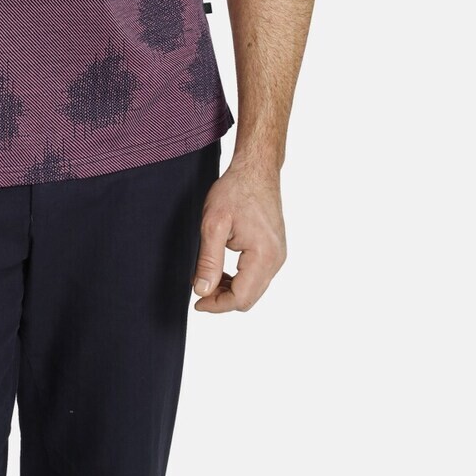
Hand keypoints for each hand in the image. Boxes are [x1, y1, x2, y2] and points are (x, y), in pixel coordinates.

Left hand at [191, 159, 285, 312]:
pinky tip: (222, 269)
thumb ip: (208, 260)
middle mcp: (276, 260)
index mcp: (264, 256)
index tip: (196, 301)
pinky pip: (258, 277)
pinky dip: (239, 279)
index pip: (240, 297)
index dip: (216, 304)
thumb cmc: (235, 191)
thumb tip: (202, 291)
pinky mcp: (275, 250)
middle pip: (249, 298)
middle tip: (199, 290)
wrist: (255, 170)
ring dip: (230, 290)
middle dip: (222, 299)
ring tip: (207, 277)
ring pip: (254, 289)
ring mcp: (278, 255)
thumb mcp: (213, 224)